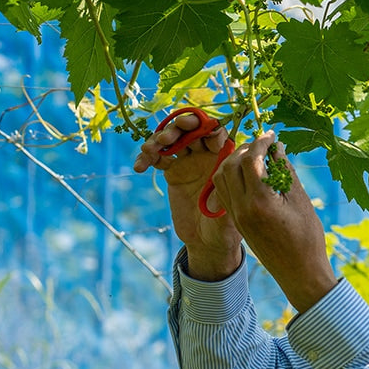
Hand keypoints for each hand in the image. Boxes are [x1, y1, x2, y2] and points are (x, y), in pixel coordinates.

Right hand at [132, 114, 242, 278]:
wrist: (206, 242)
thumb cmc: (225, 226)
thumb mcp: (228, 208)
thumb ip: (226, 188)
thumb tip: (226, 164)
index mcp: (224, 157)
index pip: (215, 133)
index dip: (204, 127)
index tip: (193, 129)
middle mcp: (206, 155)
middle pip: (191, 130)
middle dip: (178, 128)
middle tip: (167, 137)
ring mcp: (188, 161)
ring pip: (172, 140)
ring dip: (158, 140)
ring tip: (149, 150)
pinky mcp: (172, 171)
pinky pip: (157, 157)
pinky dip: (146, 158)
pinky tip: (139, 166)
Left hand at [211, 132, 338, 311]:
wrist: (298, 272)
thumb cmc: (307, 238)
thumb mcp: (300, 200)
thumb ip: (286, 172)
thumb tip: (277, 148)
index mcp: (259, 201)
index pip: (250, 160)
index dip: (260, 142)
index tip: (271, 134)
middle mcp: (241, 208)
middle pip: (230, 165)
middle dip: (245, 149)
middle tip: (263, 145)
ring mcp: (236, 215)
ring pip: (221, 177)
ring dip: (234, 162)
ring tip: (255, 157)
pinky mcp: (236, 221)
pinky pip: (224, 191)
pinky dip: (232, 176)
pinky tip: (250, 174)